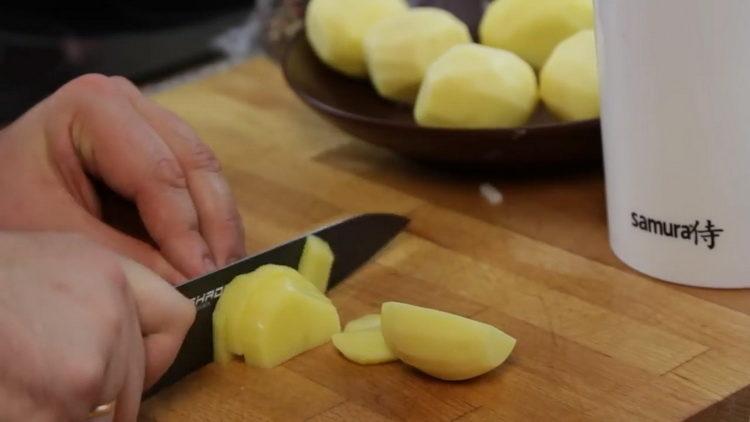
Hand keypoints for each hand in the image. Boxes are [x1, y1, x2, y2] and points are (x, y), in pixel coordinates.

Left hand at [0, 74, 245, 282]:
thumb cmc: (8, 205)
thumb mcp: (59, 234)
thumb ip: (128, 258)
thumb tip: (191, 285)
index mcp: (95, 106)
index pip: (157, 171)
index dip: (183, 228)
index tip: (200, 274)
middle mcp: (130, 104)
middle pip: (194, 164)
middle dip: (212, 226)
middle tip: (223, 277)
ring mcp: (149, 122)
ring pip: (205, 173)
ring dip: (218, 225)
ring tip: (225, 272)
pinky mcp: (159, 147)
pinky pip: (197, 183)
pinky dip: (208, 222)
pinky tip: (214, 256)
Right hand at [0, 231, 195, 420]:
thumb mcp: (42, 265)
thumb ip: (93, 300)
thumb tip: (117, 348)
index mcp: (107, 272)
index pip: (175, 319)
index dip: (154, 355)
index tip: (127, 373)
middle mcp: (111, 309)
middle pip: (136, 381)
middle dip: (98, 399)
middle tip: (49, 386)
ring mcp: (93, 356)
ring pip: (107, 413)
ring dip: (69, 414)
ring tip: (25, 387)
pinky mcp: (68, 396)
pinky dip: (46, 419)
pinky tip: (18, 400)